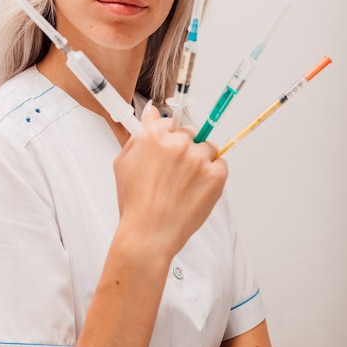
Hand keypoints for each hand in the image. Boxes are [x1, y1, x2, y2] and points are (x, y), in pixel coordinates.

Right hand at [113, 102, 227, 259]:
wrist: (148, 234)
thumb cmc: (135, 202)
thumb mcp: (125, 162)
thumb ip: (140, 132)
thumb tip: (152, 112)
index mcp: (154, 136)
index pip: (172, 123)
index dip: (170, 140)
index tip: (171, 151)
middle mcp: (178, 143)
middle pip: (192, 133)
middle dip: (186, 148)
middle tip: (177, 173)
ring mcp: (198, 158)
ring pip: (208, 147)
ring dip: (201, 160)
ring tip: (187, 184)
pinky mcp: (215, 175)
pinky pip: (221, 164)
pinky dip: (213, 175)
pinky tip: (197, 189)